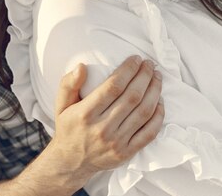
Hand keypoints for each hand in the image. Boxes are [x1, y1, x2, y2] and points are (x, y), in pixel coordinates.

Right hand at [45, 56, 163, 186]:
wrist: (70, 162)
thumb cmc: (68, 128)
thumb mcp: (61, 104)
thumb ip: (68, 84)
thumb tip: (82, 66)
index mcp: (85, 113)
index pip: (113, 86)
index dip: (128, 70)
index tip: (136, 59)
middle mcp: (102, 128)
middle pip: (132, 97)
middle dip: (144, 76)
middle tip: (149, 64)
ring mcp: (116, 142)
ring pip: (143, 112)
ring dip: (154, 91)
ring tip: (157, 77)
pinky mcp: (126, 153)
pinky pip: (149, 133)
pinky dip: (158, 116)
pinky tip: (160, 102)